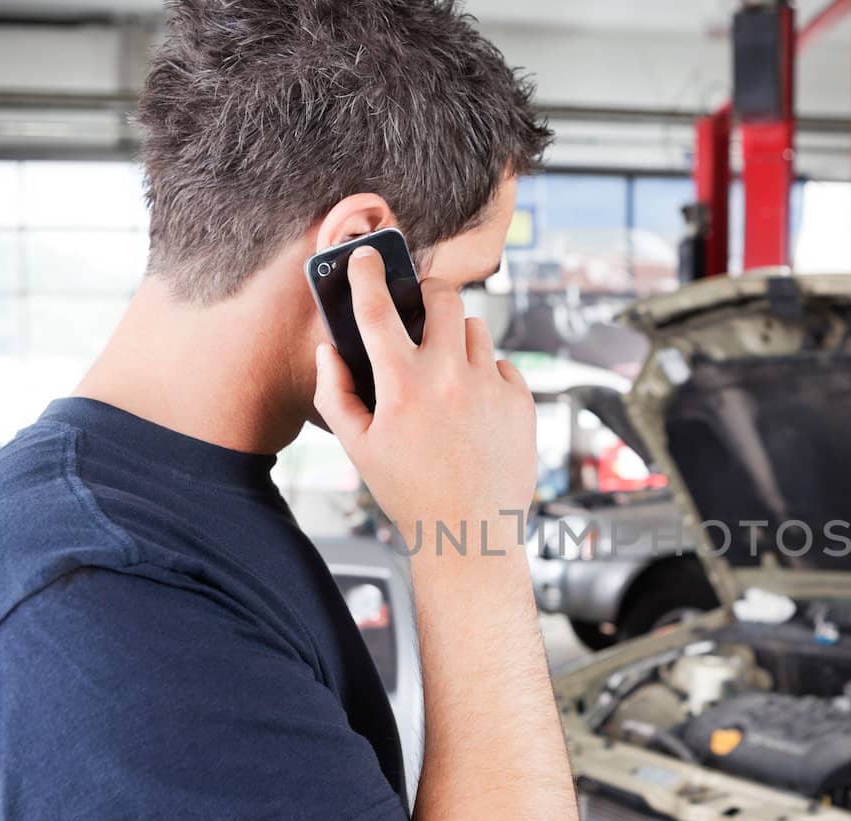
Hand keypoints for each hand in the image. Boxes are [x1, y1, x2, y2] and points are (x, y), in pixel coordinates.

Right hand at [314, 246, 536, 549]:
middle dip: (429, 295)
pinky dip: (486, 375)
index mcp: (402, 385)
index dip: (366, 274)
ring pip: (475, 328)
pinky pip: (502, 364)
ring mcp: (490, 386)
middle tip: (421, 310)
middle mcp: (449, 377)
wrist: (469, 533)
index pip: (378, 309)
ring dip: (457, 338)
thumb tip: (329, 350)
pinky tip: (473, 408)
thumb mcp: (358, 448)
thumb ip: (335, 393)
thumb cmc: (409, 493)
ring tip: (446, 375)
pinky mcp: (521, 400)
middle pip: (443, 297)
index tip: (365, 256)